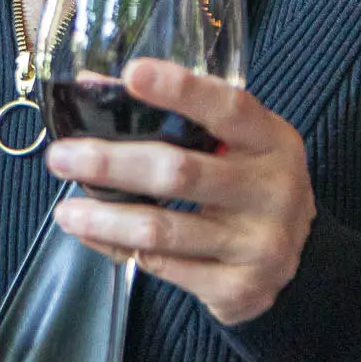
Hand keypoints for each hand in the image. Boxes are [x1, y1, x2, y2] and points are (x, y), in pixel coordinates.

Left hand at [45, 58, 313, 325]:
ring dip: (104, 219)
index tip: (132, 75)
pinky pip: (163, 266)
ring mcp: (257, 244)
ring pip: (162, 228)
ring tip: (66, 211)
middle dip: (112, 163)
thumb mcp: (236, 145)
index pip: (229, 108)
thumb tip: (93, 87)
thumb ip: (176, 116)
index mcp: (273, 142)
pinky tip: (95, 236)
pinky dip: (121, 248)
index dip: (181, 89)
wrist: (299, 266)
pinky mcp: (237, 286)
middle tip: (61, 156)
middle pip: (180, 172)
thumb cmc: (250, 187)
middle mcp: (272, 191)